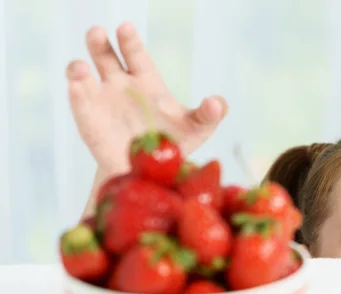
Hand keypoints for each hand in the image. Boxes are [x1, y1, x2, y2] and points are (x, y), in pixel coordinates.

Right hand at [66, 22, 227, 174]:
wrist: (150, 173)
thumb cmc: (173, 143)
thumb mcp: (196, 129)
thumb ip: (209, 115)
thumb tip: (218, 103)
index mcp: (146, 81)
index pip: (136, 55)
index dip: (130, 41)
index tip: (125, 28)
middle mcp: (120, 86)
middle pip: (105, 58)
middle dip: (99, 44)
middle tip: (98, 32)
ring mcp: (102, 103)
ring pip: (83, 78)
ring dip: (78, 70)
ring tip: (81, 70)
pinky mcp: (89, 123)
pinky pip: (79, 106)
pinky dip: (76, 97)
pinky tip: (76, 90)